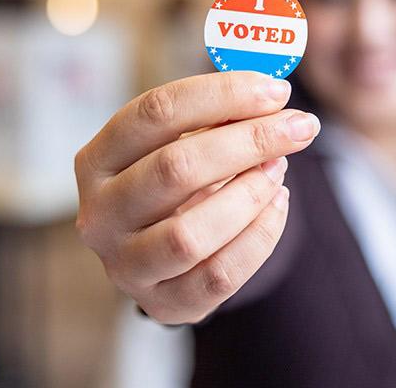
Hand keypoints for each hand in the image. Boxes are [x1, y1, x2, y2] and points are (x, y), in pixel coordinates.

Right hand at [74, 72, 319, 323]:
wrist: (164, 252)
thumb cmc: (177, 182)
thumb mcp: (183, 142)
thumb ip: (219, 116)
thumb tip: (273, 96)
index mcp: (96, 160)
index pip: (155, 112)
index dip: (222, 94)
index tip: (277, 90)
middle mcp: (100, 215)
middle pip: (176, 168)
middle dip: (249, 141)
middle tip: (299, 127)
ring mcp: (126, 266)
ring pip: (191, 234)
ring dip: (250, 194)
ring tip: (280, 168)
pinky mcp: (163, 304)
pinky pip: (220, 275)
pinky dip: (261, 236)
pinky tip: (279, 205)